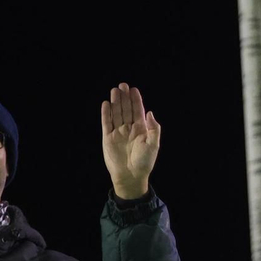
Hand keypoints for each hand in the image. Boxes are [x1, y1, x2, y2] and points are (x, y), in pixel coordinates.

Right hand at [100, 83, 161, 199]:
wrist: (131, 175)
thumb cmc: (144, 162)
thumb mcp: (153, 144)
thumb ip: (154, 128)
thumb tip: (150, 112)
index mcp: (141, 129)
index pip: (138, 111)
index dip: (136, 100)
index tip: (134, 89)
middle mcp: (129, 129)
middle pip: (126, 109)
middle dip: (125, 97)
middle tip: (123, 85)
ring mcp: (118, 133)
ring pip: (116, 114)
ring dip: (116, 102)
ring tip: (115, 90)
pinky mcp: (108, 138)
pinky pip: (106, 123)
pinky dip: (106, 114)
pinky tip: (106, 104)